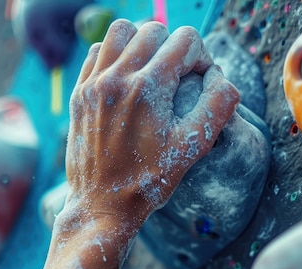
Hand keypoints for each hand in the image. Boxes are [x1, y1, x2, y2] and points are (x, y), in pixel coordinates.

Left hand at [65, 19, 239, 228]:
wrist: (102, 205)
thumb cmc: (149, 180)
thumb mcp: (193, 146)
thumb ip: (218, 105)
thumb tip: (221, 76)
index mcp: (148, 88)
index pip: (185, 40)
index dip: (201, 57)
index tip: (200, 80)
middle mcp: (117, 78)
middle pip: (155, 29)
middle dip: (174, 47)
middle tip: (178, 77)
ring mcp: (93, 83)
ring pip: (121, 31)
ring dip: (142, 42)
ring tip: (151, 69)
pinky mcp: (79, 92)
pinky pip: (98, 51)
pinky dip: (115, 54)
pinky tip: (126, 79)